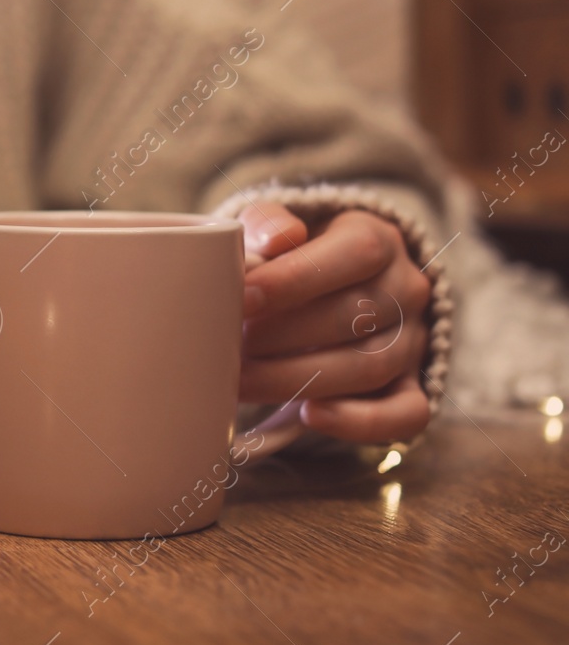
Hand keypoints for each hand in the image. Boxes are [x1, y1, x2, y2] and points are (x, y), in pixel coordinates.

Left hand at [238, 202, 432, 443]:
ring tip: (243, 380)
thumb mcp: (278, 228)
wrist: (329, 292)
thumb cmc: (292, 258)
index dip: (297, 276)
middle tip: (230, 345)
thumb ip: (269, 223)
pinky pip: (405, 414)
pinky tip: (310, 415)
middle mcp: (405, 290)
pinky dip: (359, 421)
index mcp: (378, 240)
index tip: (243, 297)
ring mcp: (413, 342)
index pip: (355, 253)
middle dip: (284, 334)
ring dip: (300, 377)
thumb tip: (278, 237)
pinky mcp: (411, 388)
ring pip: (370, 365)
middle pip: (355, 314)